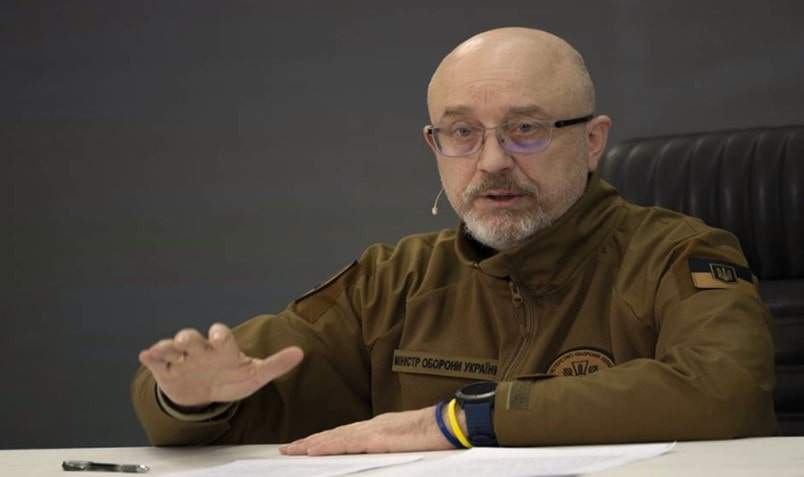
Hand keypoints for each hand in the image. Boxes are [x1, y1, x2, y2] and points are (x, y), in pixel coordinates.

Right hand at [138, 323, 303, 406]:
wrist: (207, 395)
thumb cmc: (231, 379)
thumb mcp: (254, 375)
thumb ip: (276, 365)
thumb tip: (300, 353)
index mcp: (223, 350)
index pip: (221, 336)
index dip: (220, 335)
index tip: (219, 338)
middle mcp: (202, 350)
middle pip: (193, 338)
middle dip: (190, 338)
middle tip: (187, 342)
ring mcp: (183, 359)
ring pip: (173, 346)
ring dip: (169, 346)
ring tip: (164, 348)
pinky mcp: (167, 370)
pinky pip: (157, 361)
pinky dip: (151, 357)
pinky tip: (146, 356)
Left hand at [279, 405, 465, 455]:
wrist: (449, 424)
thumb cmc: (434, 436)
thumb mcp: (405, 444)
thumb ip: (388, 447)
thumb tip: (377, 455)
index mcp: (378, 428)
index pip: (343, 435)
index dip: (322, 440)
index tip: (304, 446)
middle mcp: (371, 425)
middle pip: (333, 434)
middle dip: (308, 442)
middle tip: (286, 449)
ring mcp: (374, 430)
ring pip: (335, 438)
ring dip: (310, 444)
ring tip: (290, 451)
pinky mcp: (378, 438)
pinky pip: (347, 443)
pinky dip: (327, 446)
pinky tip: (312, 450)